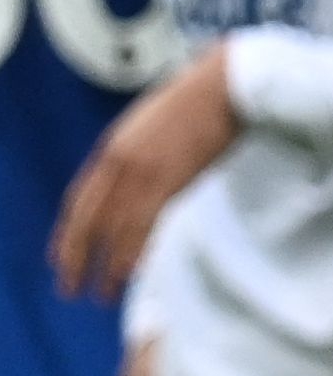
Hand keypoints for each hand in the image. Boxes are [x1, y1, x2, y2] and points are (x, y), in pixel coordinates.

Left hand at [54, 43, 238, 300]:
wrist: (227, 83)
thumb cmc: (202, 95)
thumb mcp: (154, 120)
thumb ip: (139, 147)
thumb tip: (140, 171)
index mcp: (113, 146)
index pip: (80, 201)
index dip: (68, 234)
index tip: (62, 259)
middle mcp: (119, 162)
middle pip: (89, 220)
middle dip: (76, 258)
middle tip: (71, 288)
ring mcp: (144, 171)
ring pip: (114, 230)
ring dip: (106, 266)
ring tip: (103, 293)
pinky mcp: (171, 179)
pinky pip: (144, 225)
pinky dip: (135, 252)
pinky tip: (131, 272)